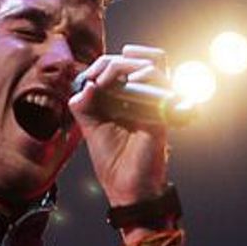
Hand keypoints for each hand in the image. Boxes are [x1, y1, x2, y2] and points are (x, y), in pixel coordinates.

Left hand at [69, 44, 170, 204]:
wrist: (127, 187)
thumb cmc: (112, 161)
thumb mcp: (90, 127)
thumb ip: (84, 104)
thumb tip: (85, 84)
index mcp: (123, 98)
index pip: (120, 65)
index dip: (101, 65)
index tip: (87, 81)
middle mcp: (140, 97)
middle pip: (135, 58)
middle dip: (110, 62)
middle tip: (95, 78)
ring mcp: (153, 102)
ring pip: (151, 62)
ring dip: (124, 65)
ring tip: (106, 80)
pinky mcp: (162, 109)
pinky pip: (160, 79)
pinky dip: (144, 74)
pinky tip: (126, 84)